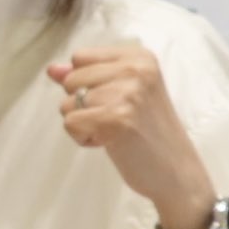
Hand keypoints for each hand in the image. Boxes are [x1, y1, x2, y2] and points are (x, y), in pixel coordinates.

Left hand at [49, 46, 215, 228]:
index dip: (85, 84)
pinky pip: (70, 123)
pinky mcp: (116, 119)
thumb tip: (52, 69)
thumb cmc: (148, 133)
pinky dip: (83, 138)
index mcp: (139, 57)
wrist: (176, 170)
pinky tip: (108, 142)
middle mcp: (134, 69)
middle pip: (71, 80)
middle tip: (115, 120)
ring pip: (67, 103)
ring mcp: (126, 93)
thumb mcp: (122, 95)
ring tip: (113, 132)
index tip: (113, 101)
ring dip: (83, 124)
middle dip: (82, 105)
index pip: (80, 57)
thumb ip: (88, 77)